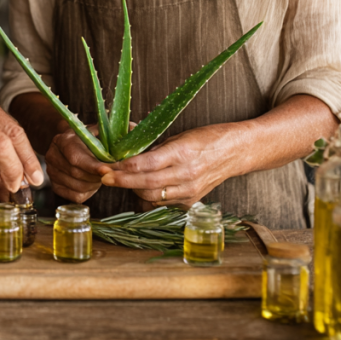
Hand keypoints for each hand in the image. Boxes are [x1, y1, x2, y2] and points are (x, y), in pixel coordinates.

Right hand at [45, 125, 108, 202]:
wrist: (71, 145)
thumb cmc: (88, 139)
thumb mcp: (96, 132)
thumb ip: (107, 136)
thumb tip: (125, 141)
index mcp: (62, 140)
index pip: (76, 157)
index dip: (93, 166)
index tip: (108, 170)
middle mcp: (52, 156)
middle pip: (77, 174)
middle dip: (97, 176)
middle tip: (110, 174)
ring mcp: (52, 172)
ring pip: (78, 186)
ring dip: (94, 185)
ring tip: (100, 177)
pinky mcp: (55, 186)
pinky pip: (75, 196)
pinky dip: (88, 192)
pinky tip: (92, 183)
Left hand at [99, 123, 247, 208]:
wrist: (235, 152)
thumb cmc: (206, 138)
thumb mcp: (180, 137)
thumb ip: (157, 149)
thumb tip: (131, 156)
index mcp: (182, 152)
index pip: (147, 164)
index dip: (125, 167)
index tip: (108, 165)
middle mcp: (186, 174)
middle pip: (146, 183)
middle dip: (123, 181)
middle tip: (105, 177)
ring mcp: (189, 190)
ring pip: (153, 196)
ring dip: (133, 189)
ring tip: (120, 181)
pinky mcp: (191, 200)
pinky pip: (163, 203)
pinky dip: (149, 197)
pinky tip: (140, 189)